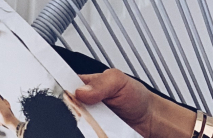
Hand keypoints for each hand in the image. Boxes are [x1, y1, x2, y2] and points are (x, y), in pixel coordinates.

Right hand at [75, 72, 193, 137]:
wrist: (149, 120)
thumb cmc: (135, 97)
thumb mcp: (119, 81)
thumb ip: (101, 83)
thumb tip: (81, 91)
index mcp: (85, 85)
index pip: (65, 87)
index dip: (63, 93)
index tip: (70, 98)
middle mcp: (83, 105)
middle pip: (67, 111)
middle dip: (73, 113)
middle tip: (89, 113)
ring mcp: (88, 123)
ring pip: (75, 126)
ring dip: (82, 127)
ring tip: (99, 123)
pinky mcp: (94, 134)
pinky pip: (85, 135)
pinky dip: (89, 134)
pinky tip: (99, 132)